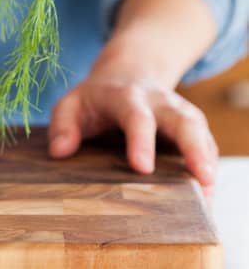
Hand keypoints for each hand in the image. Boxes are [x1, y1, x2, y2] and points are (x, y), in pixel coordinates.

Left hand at [48, 76, 217, 193]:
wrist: (128, 73)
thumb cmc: (96, 98)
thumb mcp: (71, 102)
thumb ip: (62, 124)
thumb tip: (59, 152)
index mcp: (127, 97)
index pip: (136, 117)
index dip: (141, 141)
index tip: (142, 168)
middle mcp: (160, 102)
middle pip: (183, 120)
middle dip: (194, 147)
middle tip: (203, 178)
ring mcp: (180, 113)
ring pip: (200, 131)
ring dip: (207, 160)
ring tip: (208, 193)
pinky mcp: (192, 128)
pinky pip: (206, 144)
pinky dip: (209, 167)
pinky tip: (206, 194)